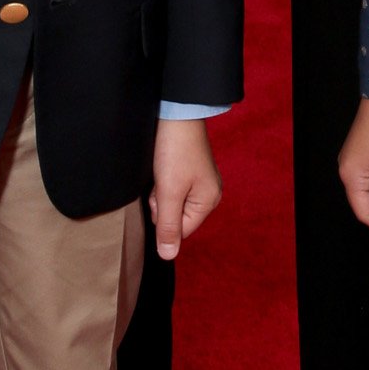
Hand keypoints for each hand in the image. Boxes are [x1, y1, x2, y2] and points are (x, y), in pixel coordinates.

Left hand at [150, 119, 221, 259]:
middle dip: (161, 204)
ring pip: (170, 202)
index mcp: (209, 201)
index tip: (160, 197)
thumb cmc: (175, 152)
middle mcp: (208, 193)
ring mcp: (199, 181)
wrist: (176, 113)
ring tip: (161, 171)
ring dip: (159, 192)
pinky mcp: (188, 170)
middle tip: (161, 181)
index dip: (164, 218)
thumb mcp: (168, 192)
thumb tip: (168, 256)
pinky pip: (171, 188)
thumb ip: (168, 226)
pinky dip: (162, 181)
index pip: (181, 230)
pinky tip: (162, 167)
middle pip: (176, 217)